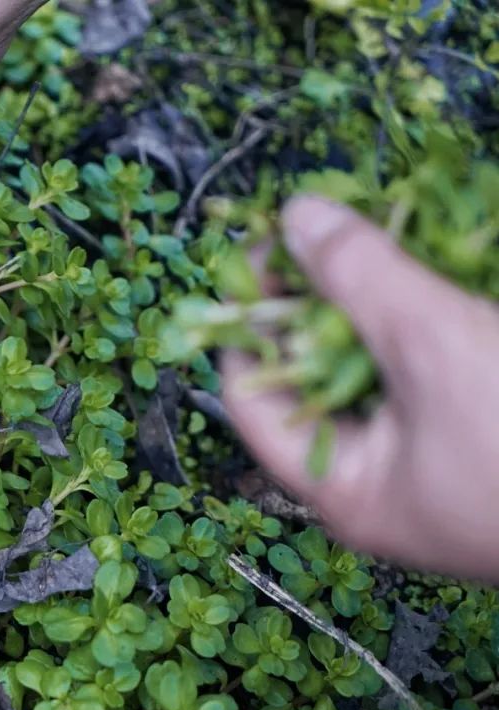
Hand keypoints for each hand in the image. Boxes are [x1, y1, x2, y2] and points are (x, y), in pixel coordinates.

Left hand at [223, 195, 498, 580]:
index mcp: (343, 484)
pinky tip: (440, 265)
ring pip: (378, 366)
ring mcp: (435, 461)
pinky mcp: (481, 434)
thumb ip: (360, 278)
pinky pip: (434, 369)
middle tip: (326, 224)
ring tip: (377, 226)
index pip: (250, 392)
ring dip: (380, 298)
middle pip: (311, 374)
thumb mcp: (436, 345)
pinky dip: (430, 317)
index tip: (261, 245)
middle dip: (319, 295)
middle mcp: (380, 480)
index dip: (244, 316)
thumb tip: (296, 215)